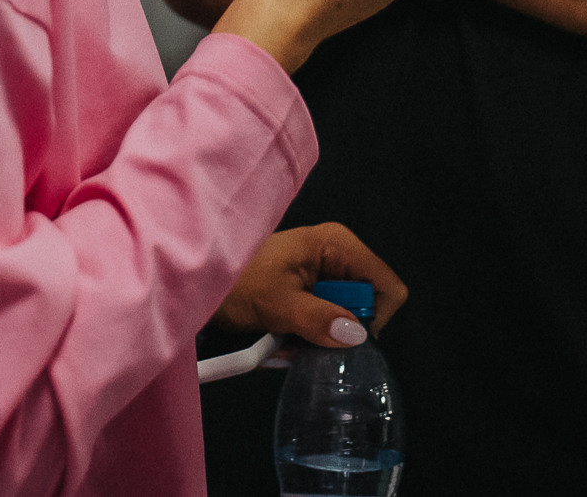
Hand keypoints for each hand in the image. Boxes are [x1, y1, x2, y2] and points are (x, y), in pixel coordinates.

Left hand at [215, 222, 406, 348]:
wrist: (198, 281)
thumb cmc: (235, 281)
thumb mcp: (275, 302)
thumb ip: (316, 318)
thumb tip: (356, 335)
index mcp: (337, 245)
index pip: (388, 287)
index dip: (373, 318)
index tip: (341, 336)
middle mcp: (338, 256)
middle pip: (367, 307)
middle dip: (339, 331)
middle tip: (304, 340)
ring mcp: (325, 275)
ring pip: (345, 320)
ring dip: (320, 338)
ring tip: (286, 339)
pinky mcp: (312, 292)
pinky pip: (327, 322)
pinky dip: (308, 336)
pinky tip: (282, 338)